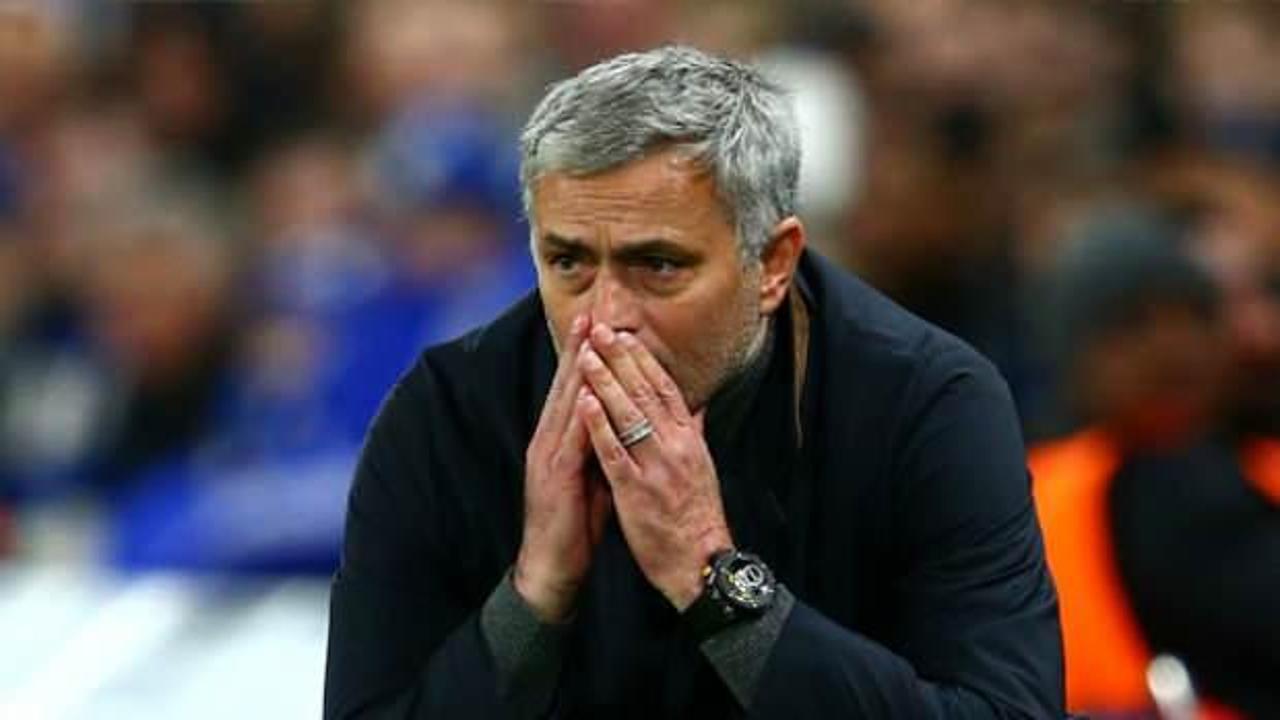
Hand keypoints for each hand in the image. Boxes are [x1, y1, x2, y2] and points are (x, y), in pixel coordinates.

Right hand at [515, 313, 612, 621]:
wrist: (553, 568)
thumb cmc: (578, 524)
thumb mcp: (597, 476)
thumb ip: (608, 445)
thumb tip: (631, 420)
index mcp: (561, 440)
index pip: (576, 389)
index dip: (587, 355)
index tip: (600, 323)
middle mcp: (549, 442)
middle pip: (567, 388)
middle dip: (580, 350)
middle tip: (592, 314)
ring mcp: (547, 459)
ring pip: (565, 406)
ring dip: (577, 373)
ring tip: (589, 341)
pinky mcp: (553, 479)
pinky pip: (568, 442)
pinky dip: (578, 417)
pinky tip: (586, 396)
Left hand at [575, 324, 733, 610]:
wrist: (700, 563)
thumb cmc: (697, 516)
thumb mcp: (702, 467)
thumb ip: (695, 433)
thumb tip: (697, 404)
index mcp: (689, 440)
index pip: (665, 389)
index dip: (643, 360)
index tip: (625, 335)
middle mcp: (676, 446)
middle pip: (646, 393)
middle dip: (621, 359)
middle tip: (601, 329)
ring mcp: (656, 467)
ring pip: (629, 415)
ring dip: (606, 381)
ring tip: (586, 355)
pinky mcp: (637, 491)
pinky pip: (615, 452)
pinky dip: (600, 425)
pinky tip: (584, 403)